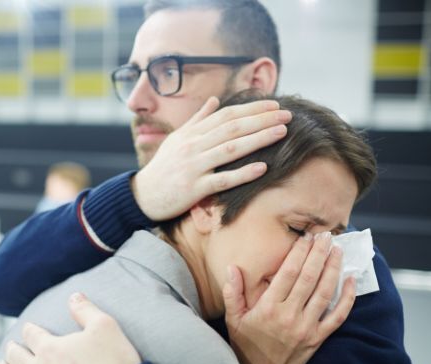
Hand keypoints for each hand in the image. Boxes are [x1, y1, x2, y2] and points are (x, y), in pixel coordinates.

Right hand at [132, 97, 291, 220]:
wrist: (143, 195)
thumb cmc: (162, 167)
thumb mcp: (176, 139)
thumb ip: (197, 120)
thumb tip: (214, 100)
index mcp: (191, 133)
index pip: (226, 115)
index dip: (251, 108)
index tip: (274, 105)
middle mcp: (193, 146)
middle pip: (232, 128)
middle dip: (262, 120)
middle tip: (287, 114)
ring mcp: (194, 166)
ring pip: (230, 149)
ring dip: (258, 139)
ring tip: (282, 132)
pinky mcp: (194, 189)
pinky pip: (222, 180)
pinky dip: (243, 173)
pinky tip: (263, 167)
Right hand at [223, 232, 355, 363]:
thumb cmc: (246, 347)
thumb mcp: (232, 320)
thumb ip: (232, 293)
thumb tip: (233, 268)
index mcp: (268, 308)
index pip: (288, 273)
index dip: (299, 253)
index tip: (305, 237)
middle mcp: (290, 315)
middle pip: (309, 278)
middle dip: (319, 253)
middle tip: (326, 235)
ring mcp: (307, 327)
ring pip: (325, 292)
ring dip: (333, 268)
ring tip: (338, 250)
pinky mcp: (318, 338)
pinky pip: (338, 316)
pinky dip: (347, 298)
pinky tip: (351, 281)